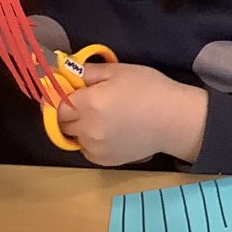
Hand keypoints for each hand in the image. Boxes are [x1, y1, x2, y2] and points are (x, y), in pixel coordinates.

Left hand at [58, 62, 207, 165]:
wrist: (175, 120)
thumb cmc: (150, 89)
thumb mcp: (120, 71)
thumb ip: (88, 71)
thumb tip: (65, 70)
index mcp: (89, 103)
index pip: (56, 103)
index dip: (61, 96)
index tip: (72, 92)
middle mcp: (87, 128)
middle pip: (61, 122)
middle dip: (69, 113)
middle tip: (89, 104)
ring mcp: (94, 147)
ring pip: (73, 137)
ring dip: (80, 128)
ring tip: (103, 119)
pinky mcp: (104, 160)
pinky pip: (86, 150)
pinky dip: (91, 142)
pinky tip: (110, 132)